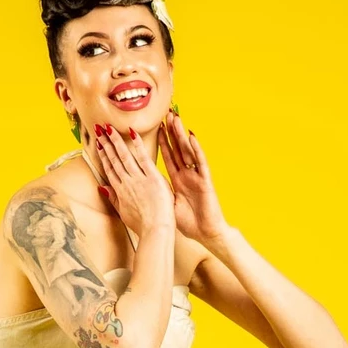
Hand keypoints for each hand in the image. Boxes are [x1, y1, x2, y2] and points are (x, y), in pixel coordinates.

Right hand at [92, 122, 174, 236]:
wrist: (155, 230)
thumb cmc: (143, 226)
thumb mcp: (124, 213)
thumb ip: (113, 199)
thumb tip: (101, 188)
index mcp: (121, 191)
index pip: (110, 169)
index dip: (104, 156)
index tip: (99, 144)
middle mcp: (127, 183)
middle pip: (114, 160)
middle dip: (106, 144)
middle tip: (99, 129)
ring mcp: (139, 179)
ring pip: (124, 156)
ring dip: (116, 140)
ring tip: (109, 127)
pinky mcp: (152, 177)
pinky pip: (143, 157)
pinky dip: (137, 144)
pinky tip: (132, 132)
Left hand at [157, 111, 228, 243]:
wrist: (205, 233)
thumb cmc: (188, 223)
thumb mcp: (168, 205)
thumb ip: (158, 193)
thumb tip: (141, 188)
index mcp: (178, 180)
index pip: (168, 157)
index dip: (163, 142)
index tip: (157, 127)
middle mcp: (187, 175)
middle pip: (178, 149)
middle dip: (172, 132)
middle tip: (166, 114)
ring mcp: (196, 176)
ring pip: (188, 151)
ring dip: (182, 135)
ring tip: (176, 118)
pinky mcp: (205, 181)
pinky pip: (200, 163)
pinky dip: (196, 149)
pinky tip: (191, 136)